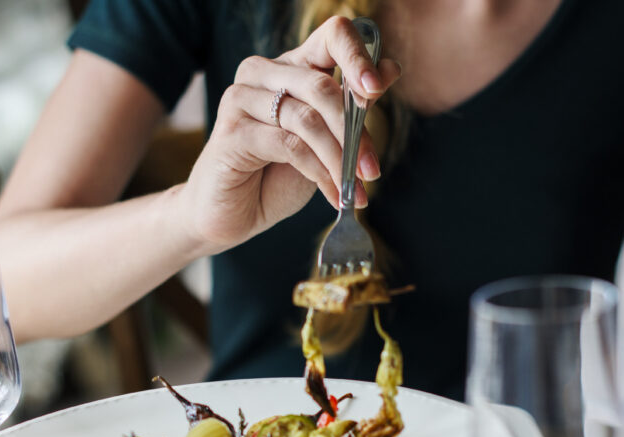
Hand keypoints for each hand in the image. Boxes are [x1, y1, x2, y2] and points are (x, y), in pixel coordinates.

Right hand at [178, 16, 400, 253]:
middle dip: (354, 133)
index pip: (332, 36)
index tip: (376, 90)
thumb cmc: (279, 173)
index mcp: (292, 66)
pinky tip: (333, 194)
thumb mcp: (326, 139)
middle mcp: (263, 73)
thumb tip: (391, 70)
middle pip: (322, 87)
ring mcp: (242, 98)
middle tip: (371, 170)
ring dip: (339, 159)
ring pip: (307, 120)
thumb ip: (352, 107)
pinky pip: (289, 146)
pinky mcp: (232, 131)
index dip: (358, 57)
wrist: (235, 213)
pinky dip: (318, 173)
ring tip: (355, 189)